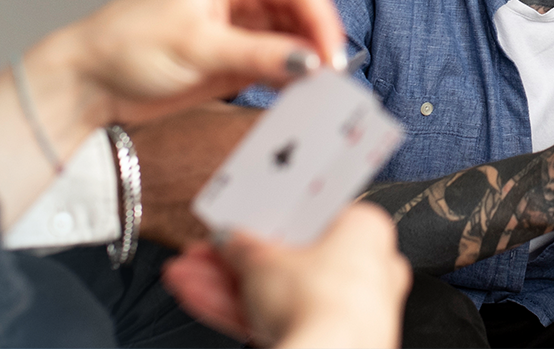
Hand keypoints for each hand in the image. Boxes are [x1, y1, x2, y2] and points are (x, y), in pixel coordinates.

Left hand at [0, 0, 343, 228]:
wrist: (90, 81)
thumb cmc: (127, 45)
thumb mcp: (198, 47)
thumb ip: (260, 55)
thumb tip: (311, 62)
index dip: (323, 23)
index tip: (333, 61)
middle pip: (303, 14)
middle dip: (320, 46)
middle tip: (332, 84)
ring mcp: (243, 26)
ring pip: (296, 42)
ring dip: (308, 67)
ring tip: (320, 96)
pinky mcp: (238, 57)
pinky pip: (279, 66)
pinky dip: (291, 82)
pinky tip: (299, 100)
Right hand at [162, 203, 408, 348]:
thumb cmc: (320, 301)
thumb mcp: (263, 260)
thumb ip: (241, 247)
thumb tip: (230, 242)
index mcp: (365, 231)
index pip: (309, 216)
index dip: (268, 217)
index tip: (239, 217)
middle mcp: (366, 270)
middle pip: (288, 260)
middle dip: (236, 258)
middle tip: (207, 250)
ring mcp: (349, 311)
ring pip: (278, 292)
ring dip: (227, 285)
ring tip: (187, 275)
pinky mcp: (329, 339)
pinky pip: (280, 319)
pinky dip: (241, 311)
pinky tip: (201, 298)